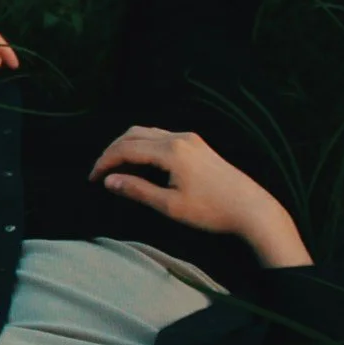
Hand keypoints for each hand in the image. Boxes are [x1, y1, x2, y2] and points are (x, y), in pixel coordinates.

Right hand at [87, 127, 311, 267]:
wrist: (251, 209)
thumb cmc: (212, 211)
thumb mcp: (170, 206)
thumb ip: (137, 190)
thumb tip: (110, 181)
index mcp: (171, 151)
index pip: (126, 149)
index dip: (105, 162)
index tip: (92, 179)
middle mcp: (180, 138)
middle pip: (134, 134)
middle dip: (112, 151)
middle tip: (100, 172)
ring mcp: (191, 139)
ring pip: (148, 133)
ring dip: (128, 147)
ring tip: (117, 169)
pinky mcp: (198, 145)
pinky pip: (162, 137)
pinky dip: (144, 146)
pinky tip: (141, 164)